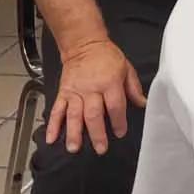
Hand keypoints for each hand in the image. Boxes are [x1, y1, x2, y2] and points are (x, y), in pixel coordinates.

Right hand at [47, 39, 145, 154]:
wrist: (84, 45)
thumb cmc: (107, 57)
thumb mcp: (126, 68)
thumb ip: (133, 88)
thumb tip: (142, 104)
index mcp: (110, 82)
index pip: (115, 106)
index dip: (118, 121)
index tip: (120, 133)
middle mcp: (91, 89)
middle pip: (93, 114)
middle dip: (97, 133)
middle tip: (100, 148)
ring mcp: (75, 92)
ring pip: (74, 115)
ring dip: (74, 133)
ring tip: (74, 148)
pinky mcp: (63, 92)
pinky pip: (57, 110)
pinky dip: (53, 125)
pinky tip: (51, 138)